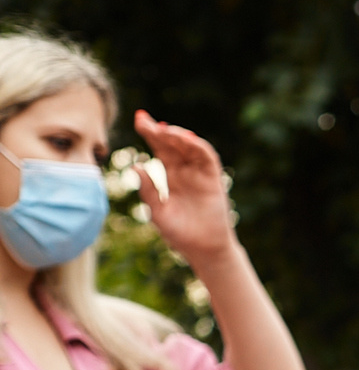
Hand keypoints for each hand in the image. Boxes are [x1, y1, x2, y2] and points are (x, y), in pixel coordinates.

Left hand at [131, 111, 240, 266]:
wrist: (204, 250)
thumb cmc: (180, 234)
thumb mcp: (157, 211)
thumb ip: (147, 190)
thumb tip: (135, 166)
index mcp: (172, 176)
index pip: (160, 148)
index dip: (150, 133)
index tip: (138, 120)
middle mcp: (186, 172)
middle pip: (173, 144)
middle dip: (158, 130)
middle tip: (143, 119)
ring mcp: (200, 175)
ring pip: (189, 147)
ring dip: (177, 135)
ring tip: (163, 129)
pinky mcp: (214, 180)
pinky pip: (207, 157)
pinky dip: (197, 146)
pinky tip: (185, 138)